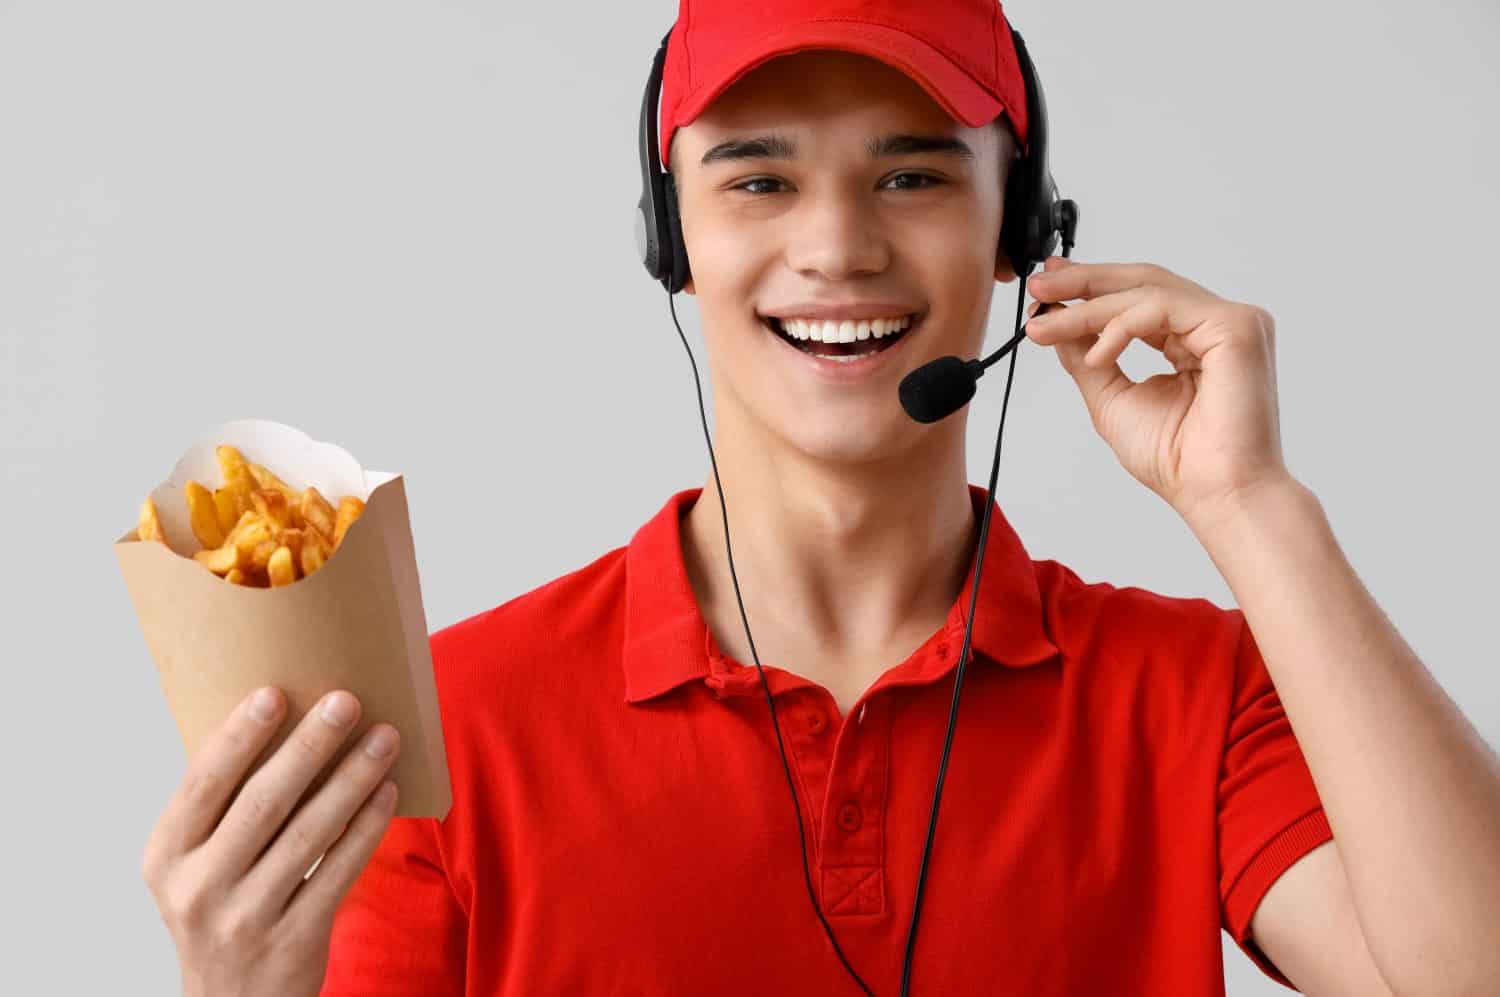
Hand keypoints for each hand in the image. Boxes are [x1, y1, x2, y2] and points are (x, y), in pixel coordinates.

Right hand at [140, 687, 400, 996]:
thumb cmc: (223, 909)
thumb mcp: (197, 866)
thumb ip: (224, 811)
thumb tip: (288, 724)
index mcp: (166, 857)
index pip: (202, 783)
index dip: (238, 736)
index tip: (274, 692)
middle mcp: (197, 888)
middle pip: (262, 802)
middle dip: (309, 745)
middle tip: (347, 701)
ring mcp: (244, 918)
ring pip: (309, 833)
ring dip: (352, 779)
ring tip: (384, 738)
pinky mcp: (292, 941)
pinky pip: (338, 871)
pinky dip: (367, 828)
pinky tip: (388, 792)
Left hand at [1022, 256, 1291, 521]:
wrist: (1215, 493)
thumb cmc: (1177, 460)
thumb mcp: (1113, 399)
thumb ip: (1088, 358)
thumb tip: (1055, 324)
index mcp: (1192, 339)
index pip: (1137, 299)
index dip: (1090, 287)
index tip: (1045, 287)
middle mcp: (1213, 325)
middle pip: (1143, 281)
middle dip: (1084, 281)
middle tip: (1038, 285)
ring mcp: (1230, 323)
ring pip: (1147, 291)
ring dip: (1089, 306)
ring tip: (1047, 325)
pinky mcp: (1236, 328)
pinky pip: (1163, 307)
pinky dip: (1121, 326)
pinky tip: (1097, 354)